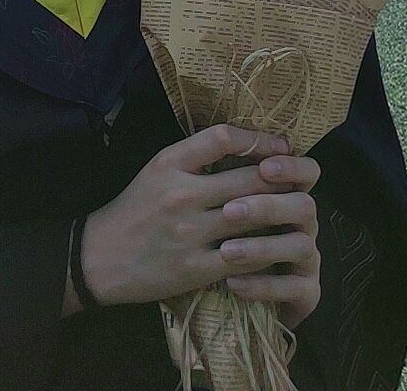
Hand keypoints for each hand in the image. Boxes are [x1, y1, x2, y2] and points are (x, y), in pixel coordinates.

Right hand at [80, 123, 319, 316]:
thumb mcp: (158, 168)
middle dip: (282, 178)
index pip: (222, 137)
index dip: (259, 139)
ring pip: (252, 218)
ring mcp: (190, 233)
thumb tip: (247, 145)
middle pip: (247, 179)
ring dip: (281, 213)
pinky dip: (266, 250)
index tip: (281, 145)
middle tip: (305, 176)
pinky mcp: (196, 269)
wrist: (101, 257)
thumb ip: (196, 155)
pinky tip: (280, 246)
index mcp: (169, 163)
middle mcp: (181, 194)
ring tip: (300, 208)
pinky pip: (245, 257)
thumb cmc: (136, 208)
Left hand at [219, 150, 320, 328]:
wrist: (220, 289)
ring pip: (301, 246)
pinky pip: (295, 289)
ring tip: (225, 252)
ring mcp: (309, 259)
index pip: (307, 171)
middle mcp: (303, 223)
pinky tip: (234, 284)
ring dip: (262, 247)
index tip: (264, 167)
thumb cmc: (217, 237)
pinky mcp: (307, 293)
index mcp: (287, 193)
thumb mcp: (215, 201)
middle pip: (304, 205)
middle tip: (229, 211)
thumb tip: (215, 140)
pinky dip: (265, 286)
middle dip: (267, 206)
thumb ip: (224, 174)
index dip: (291, 166)